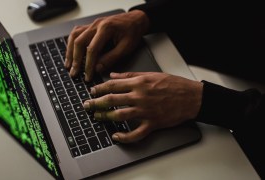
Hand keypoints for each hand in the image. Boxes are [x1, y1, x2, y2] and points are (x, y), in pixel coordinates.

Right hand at [64, 10, 149, 80]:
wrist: (135, 20)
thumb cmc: (133, 32)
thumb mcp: (126, 48)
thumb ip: (111, 58)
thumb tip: (97, 68)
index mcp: (106, 29)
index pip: (92, 49)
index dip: (88, 65)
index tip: (87, 76)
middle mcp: (96, 25)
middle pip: (79, 42)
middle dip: (75, 60)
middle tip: (74, 73)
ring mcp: (92, 24)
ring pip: (74, 36)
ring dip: (70, 51)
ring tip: (68, 65)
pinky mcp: (91, 26)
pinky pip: (77, 33)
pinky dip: (72, 43)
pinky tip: (71, 52)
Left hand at [83, 72, 202, 142]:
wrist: (191, 97)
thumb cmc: (173, 84)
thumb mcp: (151, 74)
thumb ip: (130, 74)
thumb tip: (113, 75)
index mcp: (139, 83)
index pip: (113, 85)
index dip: (99, 88)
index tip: (91, 91)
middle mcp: (140, 96)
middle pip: (112, 100)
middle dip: (96, 103)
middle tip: (87, 105)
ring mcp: (145, 111)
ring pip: (120, 115)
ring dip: (106, 117)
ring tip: (97, 117)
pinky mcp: (152, 123)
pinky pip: (136, 133)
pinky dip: (125, 137)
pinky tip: (116, 136)